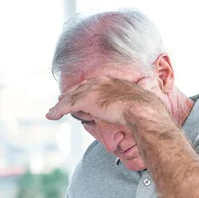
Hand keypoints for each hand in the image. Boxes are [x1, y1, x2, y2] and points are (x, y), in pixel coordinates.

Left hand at [46, 75, 166, 125]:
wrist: (143, 110)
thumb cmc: (146, 110)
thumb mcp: (140, 104)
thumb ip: (134, 106)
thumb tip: (141, 112)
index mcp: (113, 81)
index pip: (94, 85)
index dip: (84, 90)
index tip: (79, 95)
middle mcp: (101, 82)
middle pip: (79, 88)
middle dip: (69, 95)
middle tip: (60, 101)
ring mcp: (93, 90)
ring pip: (71, 97)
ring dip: (60, 105)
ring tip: (52, 112)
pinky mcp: (87, 101)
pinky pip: (68, 106)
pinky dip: (58, 111)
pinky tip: (51, 116)